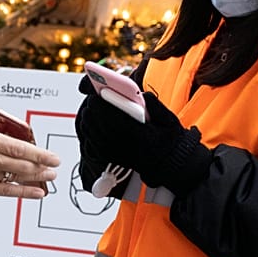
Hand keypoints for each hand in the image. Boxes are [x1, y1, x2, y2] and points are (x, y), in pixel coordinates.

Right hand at [0, 127, 60, 199]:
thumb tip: (12, 147)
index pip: (21, 146)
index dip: (40, 153)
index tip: (52, 157)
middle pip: (23, 163)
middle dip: (42, 166)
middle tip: (54, 168)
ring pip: (18, 176)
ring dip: (37, 177)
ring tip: (49, 177)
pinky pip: (7, 191)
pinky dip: (24, 192)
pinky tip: (36, 192)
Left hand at [74, 78, 210, 192]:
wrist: (168, 163)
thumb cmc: (169, 140)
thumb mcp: (169, 121)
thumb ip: (155, 105)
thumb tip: (141, 94)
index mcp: (141, 137)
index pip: (114, 119)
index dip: (103, 105)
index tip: (99, 92)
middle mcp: (125, 146)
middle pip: (98, 124)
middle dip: (94, 108)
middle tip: (95, 97)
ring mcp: (115, 153)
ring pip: (90, 132)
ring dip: (89, 117)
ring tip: (93, 107)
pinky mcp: (109, 156)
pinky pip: (90, 141)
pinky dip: (88, 129)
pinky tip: (93, 121)